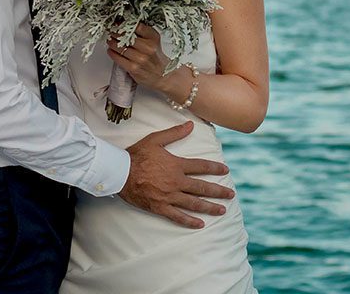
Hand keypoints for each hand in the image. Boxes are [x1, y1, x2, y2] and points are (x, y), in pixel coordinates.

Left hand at [107, 22, 180, 98]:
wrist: (163, 76)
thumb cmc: (156, 58)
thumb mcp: (154, 41)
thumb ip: (143, 32)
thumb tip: (126, 24)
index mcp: (153, 38)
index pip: (137, 26)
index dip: (125, 23)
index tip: (118, 23)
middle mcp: (148, 48)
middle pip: (126, 36)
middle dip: (116, 33)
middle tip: (111, 31)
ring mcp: (141, 59)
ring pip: (120, 47)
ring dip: (112, 43)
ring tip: (110, 40)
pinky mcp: (134, 68)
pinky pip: (118, 58)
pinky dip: (112, 53)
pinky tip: (111, 50)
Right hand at [119, 122, 234, 228]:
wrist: (119, 173)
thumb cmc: (136, 155)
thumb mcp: (155, 140)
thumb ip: (174, 133)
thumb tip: (191, 125)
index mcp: (177, 165)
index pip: (201, 167)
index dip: (215, 168)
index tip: (226, 171)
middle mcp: (176, 182)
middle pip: (202, 187)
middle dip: (218, 191)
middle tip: (231, 195)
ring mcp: (169, 196)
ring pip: (194, 203)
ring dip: (209, 207)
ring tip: (222, 210)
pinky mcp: (160, 207)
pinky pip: (178, 216)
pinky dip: (190, 221)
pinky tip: (200, 224)